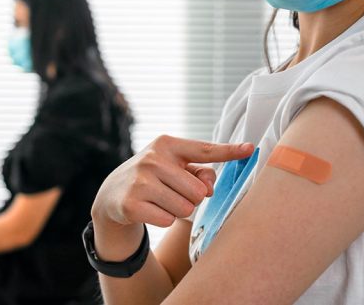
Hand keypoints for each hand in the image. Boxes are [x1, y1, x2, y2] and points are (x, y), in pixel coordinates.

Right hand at [91, 135, 252, 229]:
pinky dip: (163, 219)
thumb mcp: (174, 168)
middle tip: (173, 192)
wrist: (113, 194)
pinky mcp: (131, 203)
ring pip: (185, 208)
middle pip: (198, 191)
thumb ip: (199, 172)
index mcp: (167, 144)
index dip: (230, 151)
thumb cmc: (154, 177)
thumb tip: (209, 189)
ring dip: (178, 210)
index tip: (250, 149)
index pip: (205, 149)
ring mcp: (140, 180)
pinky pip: (167, 220)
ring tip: (161, 201)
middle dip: (191, 198)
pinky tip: (150, 210)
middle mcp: (153, 158)